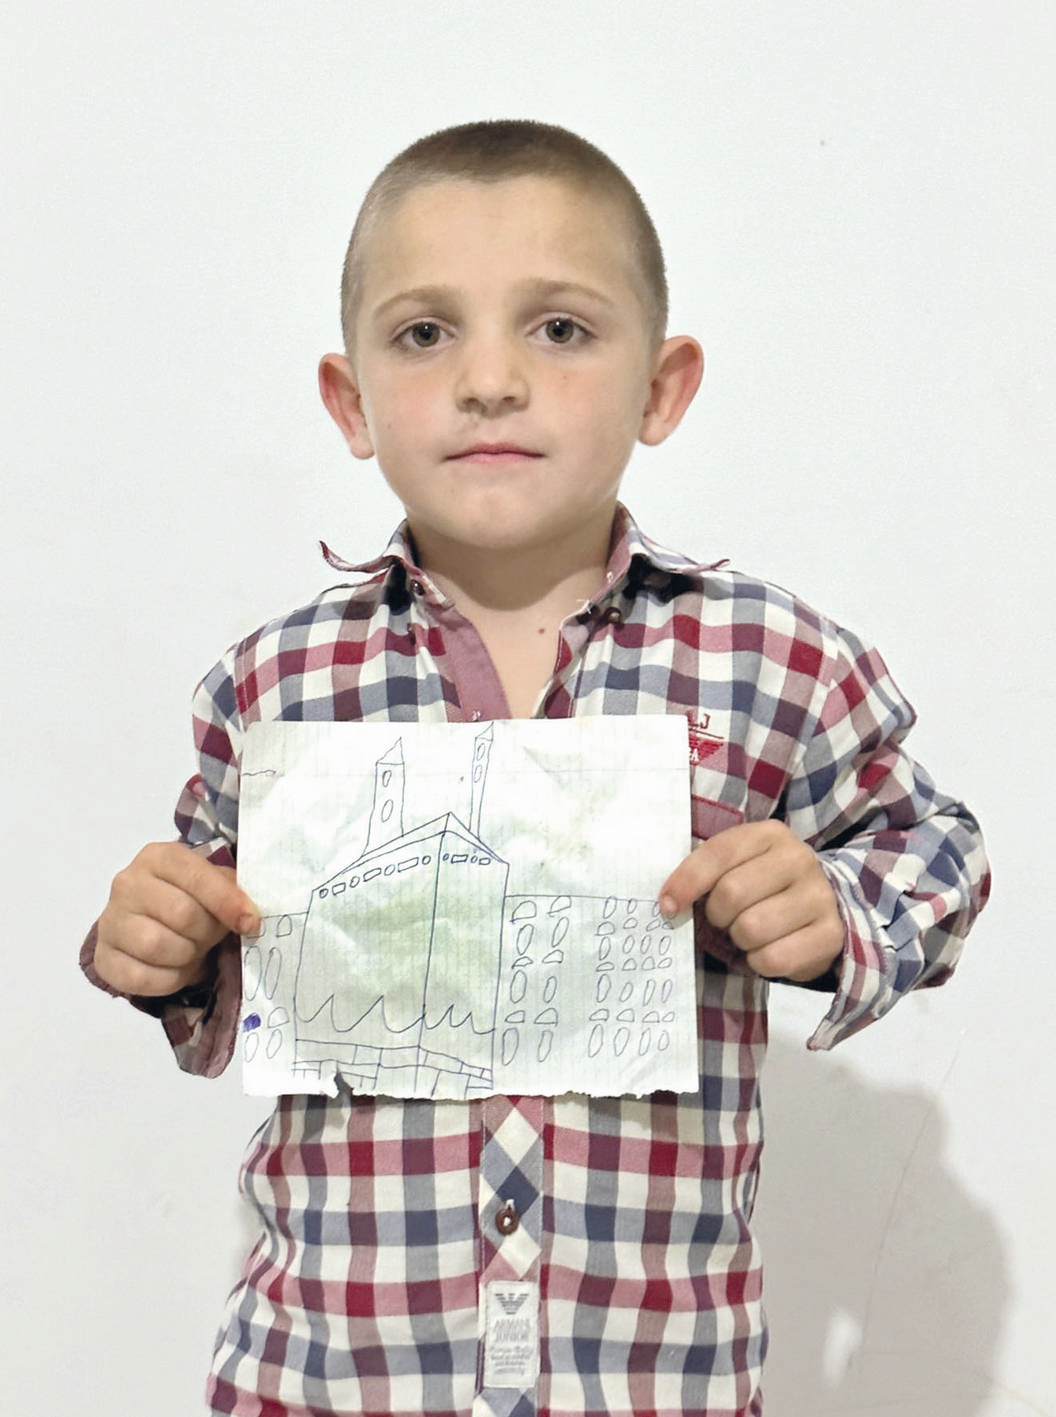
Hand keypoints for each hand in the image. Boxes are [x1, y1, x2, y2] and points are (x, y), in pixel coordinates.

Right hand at [93, 841, 258, 997]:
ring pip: (158, 946)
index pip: (197, 876)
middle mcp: (127, 883)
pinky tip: (176, 969)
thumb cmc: (188, 898)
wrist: (148, 922)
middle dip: (207, 932)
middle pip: (181, 914)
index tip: (250, 922)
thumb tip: (249, 915)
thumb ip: (231, 890)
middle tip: (212, 937)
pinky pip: (140, 977)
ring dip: (187, 956)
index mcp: (158, 857)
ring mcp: (110, 920)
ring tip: (192, 950)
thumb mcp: (212, 883)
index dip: (228, 902)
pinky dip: (168, 980)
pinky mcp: (103, 957)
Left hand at [659, 821, 842, 981]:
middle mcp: (799, 859)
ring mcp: (820, 897)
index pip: (718, 854)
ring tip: (749, 932)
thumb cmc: (763, 885)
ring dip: (739, 939)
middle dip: (716, 915)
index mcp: (770, 835)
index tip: (668, 905)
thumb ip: (704, 873)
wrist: (820, 906)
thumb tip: (668, 902)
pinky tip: (768, 949)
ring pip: (751, 929)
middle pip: (731, 893)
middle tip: (724, 918)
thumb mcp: (736, 865)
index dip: (686, 882)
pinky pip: (774, 959)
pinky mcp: (830, 935)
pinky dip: (760, 962)